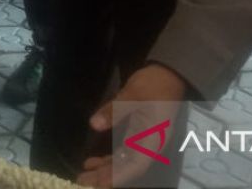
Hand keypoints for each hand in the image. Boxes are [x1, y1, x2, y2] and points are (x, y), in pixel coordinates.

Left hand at [79, 64, 187, 187]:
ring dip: (106, 168)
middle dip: (106, 175)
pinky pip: (124, 152)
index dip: (117, 176)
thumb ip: (114, 110)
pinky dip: (110, 158)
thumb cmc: (154, 84)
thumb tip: (94, 124)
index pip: (135, 166)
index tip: (99, 183)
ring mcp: (144, 140)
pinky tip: (94, 161)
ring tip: (85, 173)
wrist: (168, 73)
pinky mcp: (139, 134)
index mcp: (153, 139)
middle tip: (82, 180)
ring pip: (124, 161)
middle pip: (128, 167)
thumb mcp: (132, 95)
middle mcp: (150, 145)